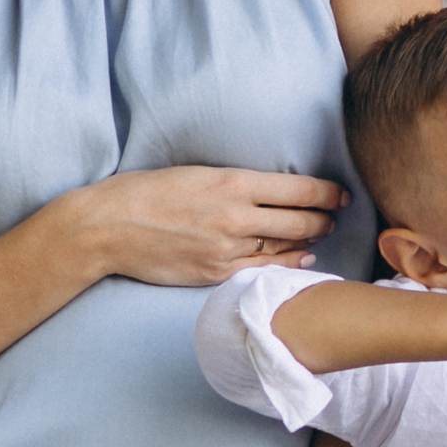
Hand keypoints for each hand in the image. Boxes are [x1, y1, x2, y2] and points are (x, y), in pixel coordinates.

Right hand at [57, 165, 347, 287]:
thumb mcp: (196, 173)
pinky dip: (288, 263)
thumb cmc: (145, 192)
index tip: (340, 194)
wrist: (106, 228)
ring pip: (286, 246)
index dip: (328, 193)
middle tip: (336, 215)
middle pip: (301, 220)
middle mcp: (236, 217)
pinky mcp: (215, 273)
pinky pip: (264, 269)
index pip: (299, 190)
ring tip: (321, 233)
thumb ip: (234, 182)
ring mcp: (227, 249)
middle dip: (324, 218)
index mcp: (232, 183)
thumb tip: (268, 189)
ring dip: (310, 240)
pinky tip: (302, 258)